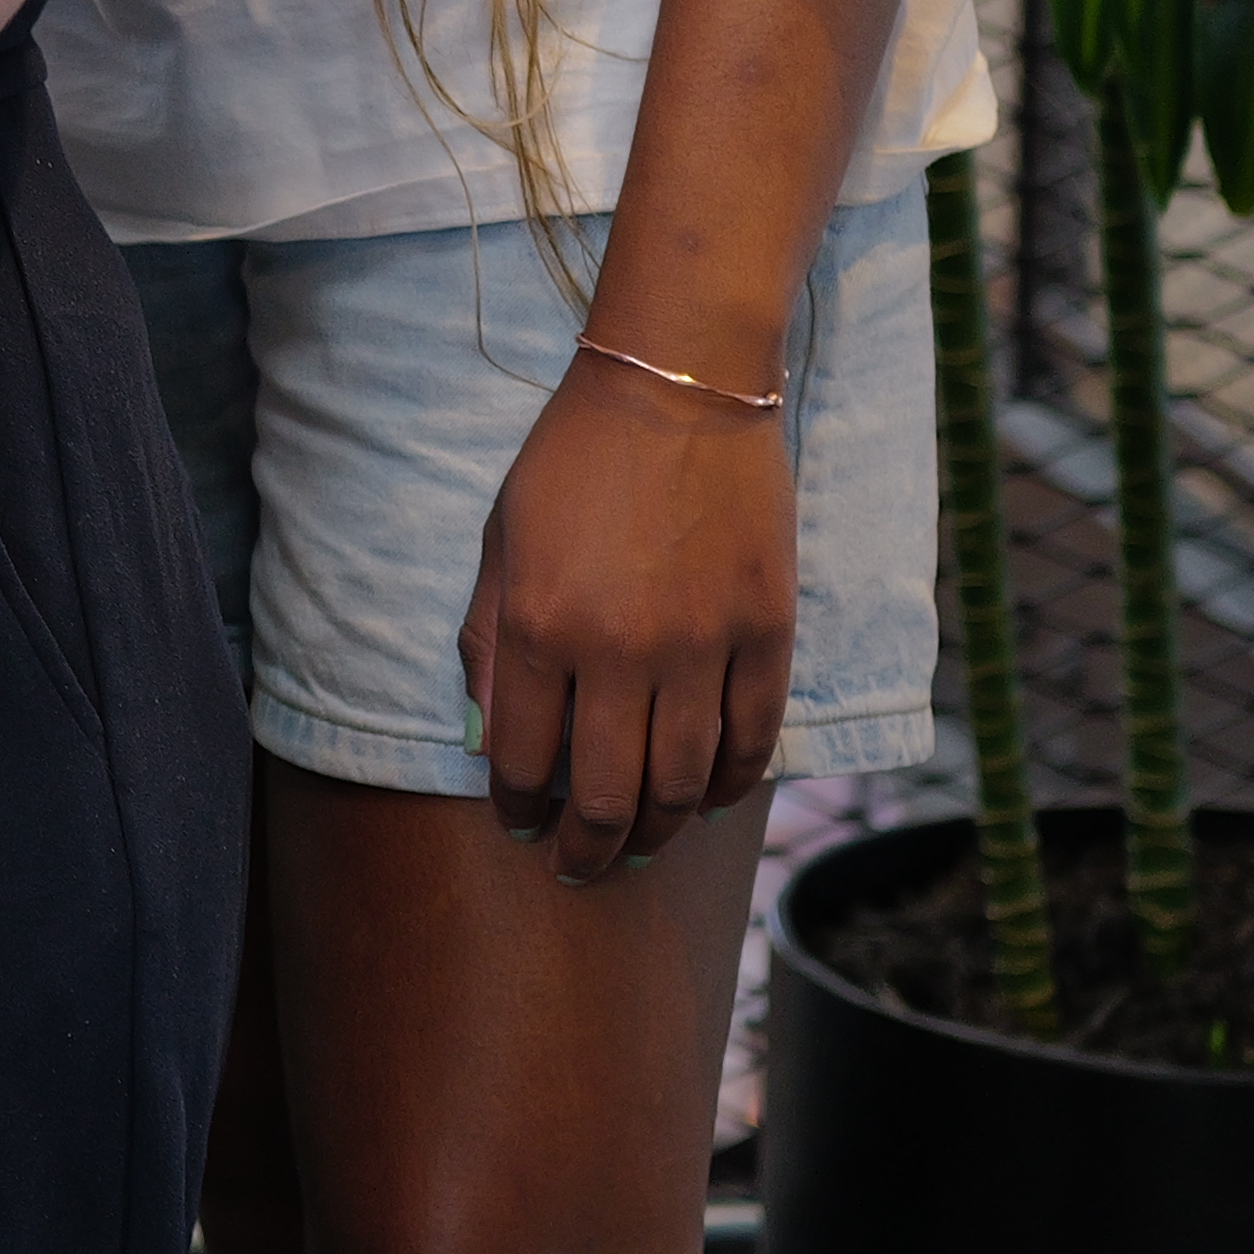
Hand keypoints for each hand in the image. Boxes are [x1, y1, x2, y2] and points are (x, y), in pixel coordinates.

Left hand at [454, 351, 791, 883]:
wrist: (678, 386)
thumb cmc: (574, 461)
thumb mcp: (501, 542)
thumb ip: (489, 641)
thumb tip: (487, 737)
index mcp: (540, 626)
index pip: (523, 761)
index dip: (518, 809)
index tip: (520, 825)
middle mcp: (619, 650)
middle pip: (605, 795)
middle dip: (585, 848)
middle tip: (579, 867)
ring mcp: (701, 645)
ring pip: (682, 784)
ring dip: (656, 831)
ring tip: (638, 845)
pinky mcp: (766, 630)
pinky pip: (753, 739)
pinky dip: (732, 785)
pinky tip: (710, 800)